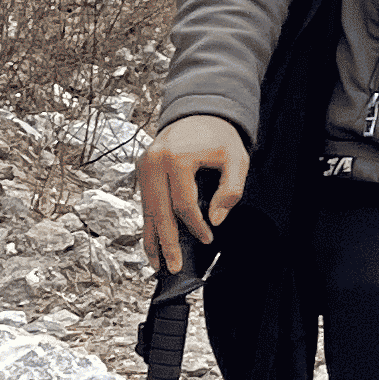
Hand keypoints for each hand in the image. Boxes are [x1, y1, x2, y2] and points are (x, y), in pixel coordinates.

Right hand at [140, 118, 249, 272]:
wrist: (199, 113)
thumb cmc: (219, 136)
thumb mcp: (237, 159)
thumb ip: (231, 191)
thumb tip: (216, 219)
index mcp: (177, 158)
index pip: (184, 204)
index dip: (197, 226)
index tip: (208, 239)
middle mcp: (155, 162)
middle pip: (159, 212)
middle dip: (166, 243)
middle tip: (173, 267)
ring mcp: (144, 166)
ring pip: (146, 210)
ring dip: (151, 239)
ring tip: (156, 264)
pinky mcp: (141, 169)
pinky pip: (144, 202)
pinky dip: (148, 223)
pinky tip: (151, 241)